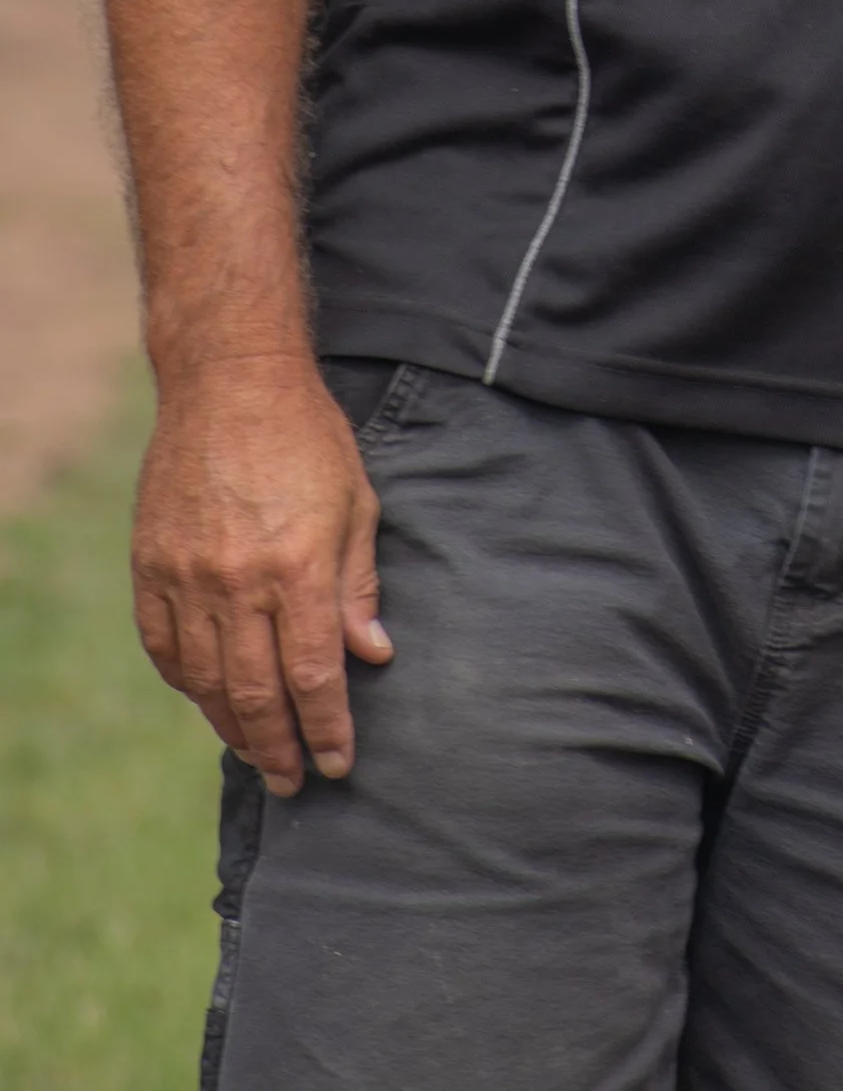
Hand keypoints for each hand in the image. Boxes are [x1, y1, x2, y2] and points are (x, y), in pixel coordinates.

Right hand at [132, 354, 391, 790]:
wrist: (230, 380)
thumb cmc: (307, 437)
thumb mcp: (356, 502)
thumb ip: (358, 585)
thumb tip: (373, 655)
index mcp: (298, 565)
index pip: (314, 675)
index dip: (327, 728)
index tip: (337, 764)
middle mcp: (238, 581)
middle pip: (256, 693)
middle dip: (278, 746)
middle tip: (292, 781)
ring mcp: (187, 576)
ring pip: (206, 681)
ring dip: (231, 726)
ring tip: (255, 753)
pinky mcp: (151, 566)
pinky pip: (165, 647)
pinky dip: (187, 681)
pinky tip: (208, 698)